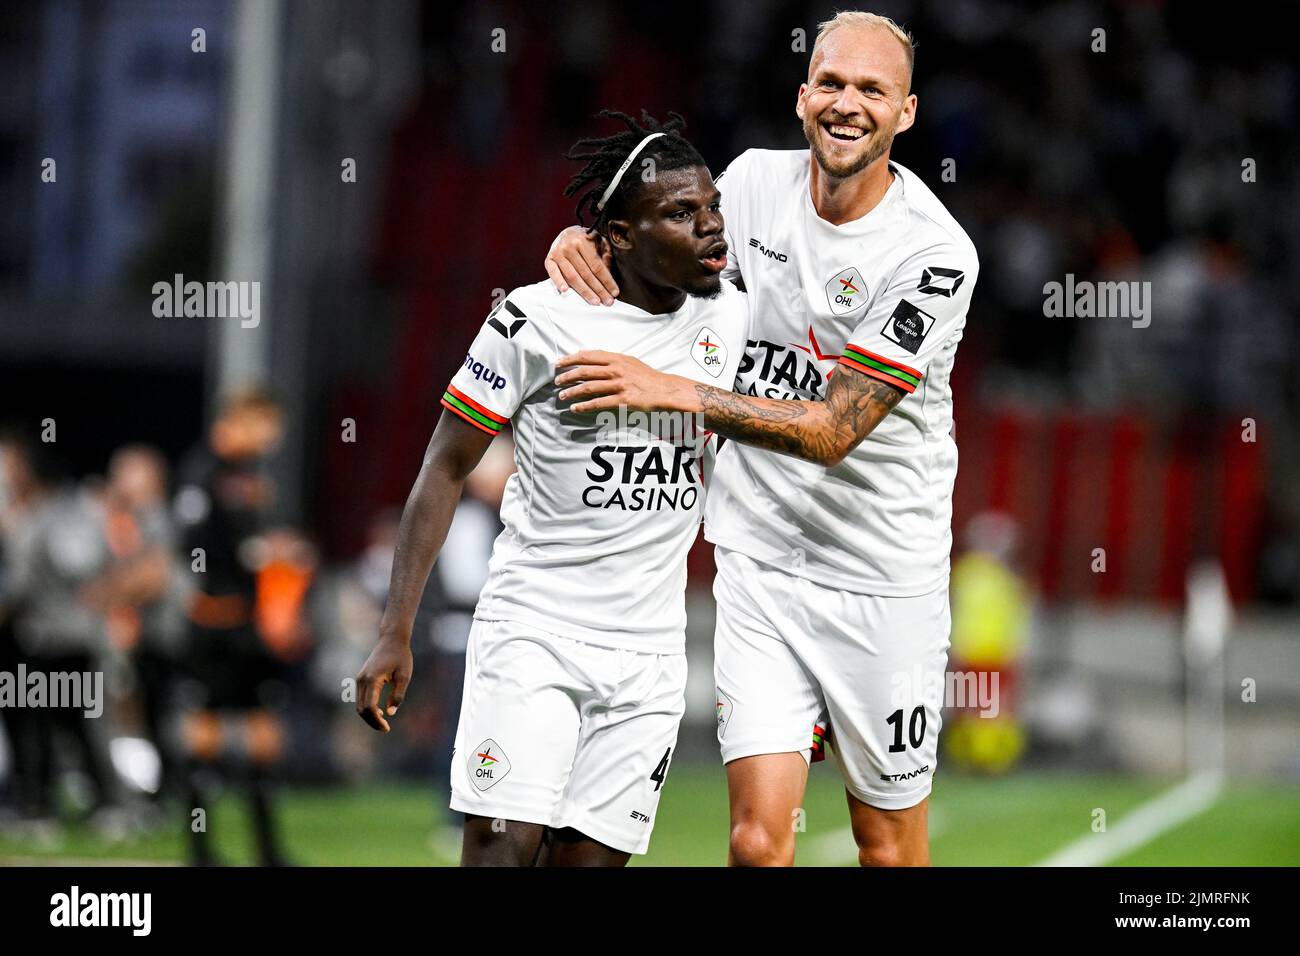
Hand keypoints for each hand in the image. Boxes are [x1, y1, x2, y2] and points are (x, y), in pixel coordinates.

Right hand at [356, 634, 413, 731]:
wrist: (391, 640)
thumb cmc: (401, 657)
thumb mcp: (404, 676)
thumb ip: (398, 695)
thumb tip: (390, 713)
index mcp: (372, 679)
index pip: (369, 707)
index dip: (376, 721)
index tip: (387, 727)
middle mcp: (362, 680)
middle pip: (361, 709)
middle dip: (372, 722)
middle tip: (386, 728)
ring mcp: (359, 679)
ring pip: (359, 705)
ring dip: (369, 716)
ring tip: (384, 722)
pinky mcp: (360, 679)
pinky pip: (360, 699)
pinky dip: (367, 708)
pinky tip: (380, 712)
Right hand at [544, 226, 618, 305]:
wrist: (567, 233)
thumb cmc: (586, 240)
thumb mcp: (599, 241)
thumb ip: (605, 256)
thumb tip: (609, 275)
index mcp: (583, 240)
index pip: (597, 265)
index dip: (607, 280)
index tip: (614, 292)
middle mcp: (569, 246)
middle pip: (586, 273)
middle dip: (598, 289)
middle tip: (607, 301)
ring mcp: (557, 253)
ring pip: (572, 277)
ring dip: (584, 291)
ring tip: (595, 301)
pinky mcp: (548, 260)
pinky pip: (553, 273)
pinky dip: (559, 282)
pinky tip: (566, 291)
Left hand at [555, 351, 698, 413]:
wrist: (664, 389)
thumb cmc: (646, 376)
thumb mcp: (629, 361)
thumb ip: (611, 360)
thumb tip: (590, 357)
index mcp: (616, 358)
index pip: (588, 356)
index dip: (571, 359)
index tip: (559, 363)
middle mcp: (616, 370)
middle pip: (585, 371)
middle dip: (567, 376)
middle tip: (557, 381)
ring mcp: (619, 385)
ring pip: (588, 387)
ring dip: (572, 392)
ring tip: (562, 396)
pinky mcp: (622, 400)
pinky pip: (598, 403)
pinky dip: (584, 406)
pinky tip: (575, 408)